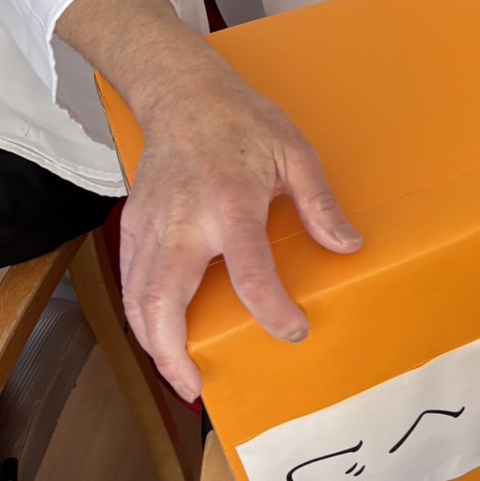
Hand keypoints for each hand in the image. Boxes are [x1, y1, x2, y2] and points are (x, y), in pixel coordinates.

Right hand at [55, 0, 361, 401]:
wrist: (182, 93)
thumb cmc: (242, 121)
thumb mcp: (295, 153)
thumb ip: (320, 204)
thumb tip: (349, 246)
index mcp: (230, 204)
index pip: (250, 274)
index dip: (272, 310)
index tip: (293, 331)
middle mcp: (183, 222)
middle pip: (164, 301)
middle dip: (175, 352)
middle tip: (197, 387)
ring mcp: (152, 226)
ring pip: (138, 298)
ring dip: (153, 343)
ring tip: (179, 374)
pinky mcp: (135, 225)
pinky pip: (130, 281)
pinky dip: (139, 317)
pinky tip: (158, 336)